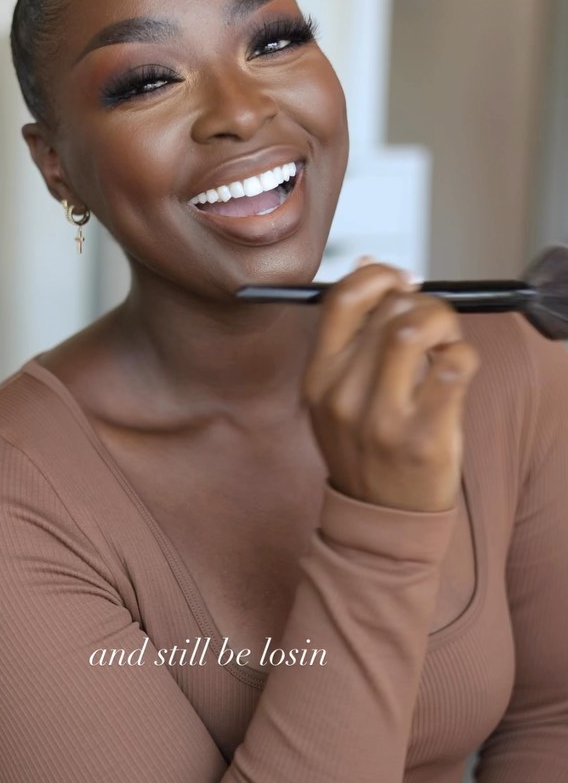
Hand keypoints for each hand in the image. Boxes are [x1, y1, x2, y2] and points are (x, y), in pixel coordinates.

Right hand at [301, 258, 480, 512]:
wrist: (378, 518)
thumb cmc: (366, 446)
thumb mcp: (339, 390)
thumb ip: (352, 331)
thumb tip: (367, 264)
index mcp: (318, 376)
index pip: (342, 297)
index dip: (379, 275)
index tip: (403, 283)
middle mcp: (343, 394)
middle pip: (389, 309)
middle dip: (423, 303)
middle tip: (434, 324)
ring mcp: (382, 418)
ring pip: (415, 329)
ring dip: (443, 323)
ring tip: (445, 343)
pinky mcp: (424, 437)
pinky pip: (454, 366)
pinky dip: (464, 355)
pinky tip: (456, 369)